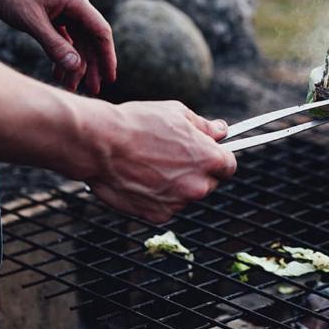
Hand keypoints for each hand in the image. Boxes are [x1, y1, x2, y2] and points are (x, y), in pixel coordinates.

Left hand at [0, 0, 115, 93]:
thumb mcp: (31, 21)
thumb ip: (54, 44)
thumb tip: (76, 66)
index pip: (100, 31)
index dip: (107, 56)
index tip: (109, 78)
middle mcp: (72, 2)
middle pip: (89, 38)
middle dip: (90, 65)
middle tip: (91, 91)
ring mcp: (61, 6)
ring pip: (75, 39)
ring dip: (74, 62)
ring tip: (71, 86)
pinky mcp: (49, 11)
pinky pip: (62, 35)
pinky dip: (61, 53)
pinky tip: (57, 71)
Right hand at [76, 100, 237, 223]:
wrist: (100, 144)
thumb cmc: (137, 123)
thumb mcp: (177, 113)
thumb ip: (204, 126)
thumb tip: (221, 130)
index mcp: (208, 159)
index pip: (229, 166)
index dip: (218, 158)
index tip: (206, 154)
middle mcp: (198, 185)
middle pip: (208, 183)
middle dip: (196, 172)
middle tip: (172, 157)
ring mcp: (178, 203)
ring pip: (185, 196)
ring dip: (176, 185)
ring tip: (150, 165)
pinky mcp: (157, 215)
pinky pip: (165, 207)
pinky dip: (157, 196)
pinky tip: (140, 178)